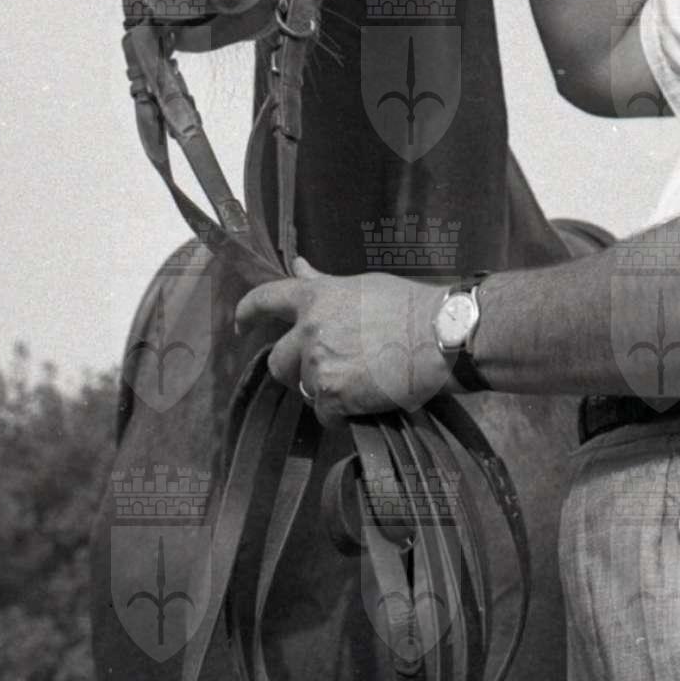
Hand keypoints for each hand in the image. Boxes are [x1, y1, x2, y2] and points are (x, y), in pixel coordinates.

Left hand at [235, 257, 451, 421]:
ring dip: (324, 391)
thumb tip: (297, 266)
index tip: (240, 326)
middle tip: (327, 370)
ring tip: (359, 381)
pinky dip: (340, 414)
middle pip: (278, 361)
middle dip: (295, 370)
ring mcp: (319, 363)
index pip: (265, 300)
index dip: (246, 314)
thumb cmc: (409, 307)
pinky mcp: (333, 395)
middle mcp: (309, 328)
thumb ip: (324, 284)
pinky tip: (365, 400)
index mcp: (315, 297)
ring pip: (304, 389)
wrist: (439, 336)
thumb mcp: (361, 287)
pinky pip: (324, 414)